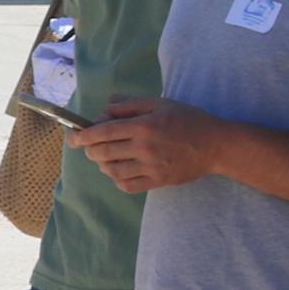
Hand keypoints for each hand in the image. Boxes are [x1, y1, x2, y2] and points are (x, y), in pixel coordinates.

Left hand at [67, 96, 221, 193]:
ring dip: (103, 164)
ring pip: (112, 170)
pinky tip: (120, 171)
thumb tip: (104, 109)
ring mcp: (151, 167)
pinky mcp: (158, 181)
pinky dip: (117, 179)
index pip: (102, 132)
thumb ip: (130, 105)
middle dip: (90, 149)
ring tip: (106, 157)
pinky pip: (127, 185)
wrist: (216, 145)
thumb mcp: (160, 104)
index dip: (82, 136)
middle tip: (89, 146)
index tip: (73, 137)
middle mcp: (144, 147)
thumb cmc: (188, 120)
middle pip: (102, 152)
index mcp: (143, 126)